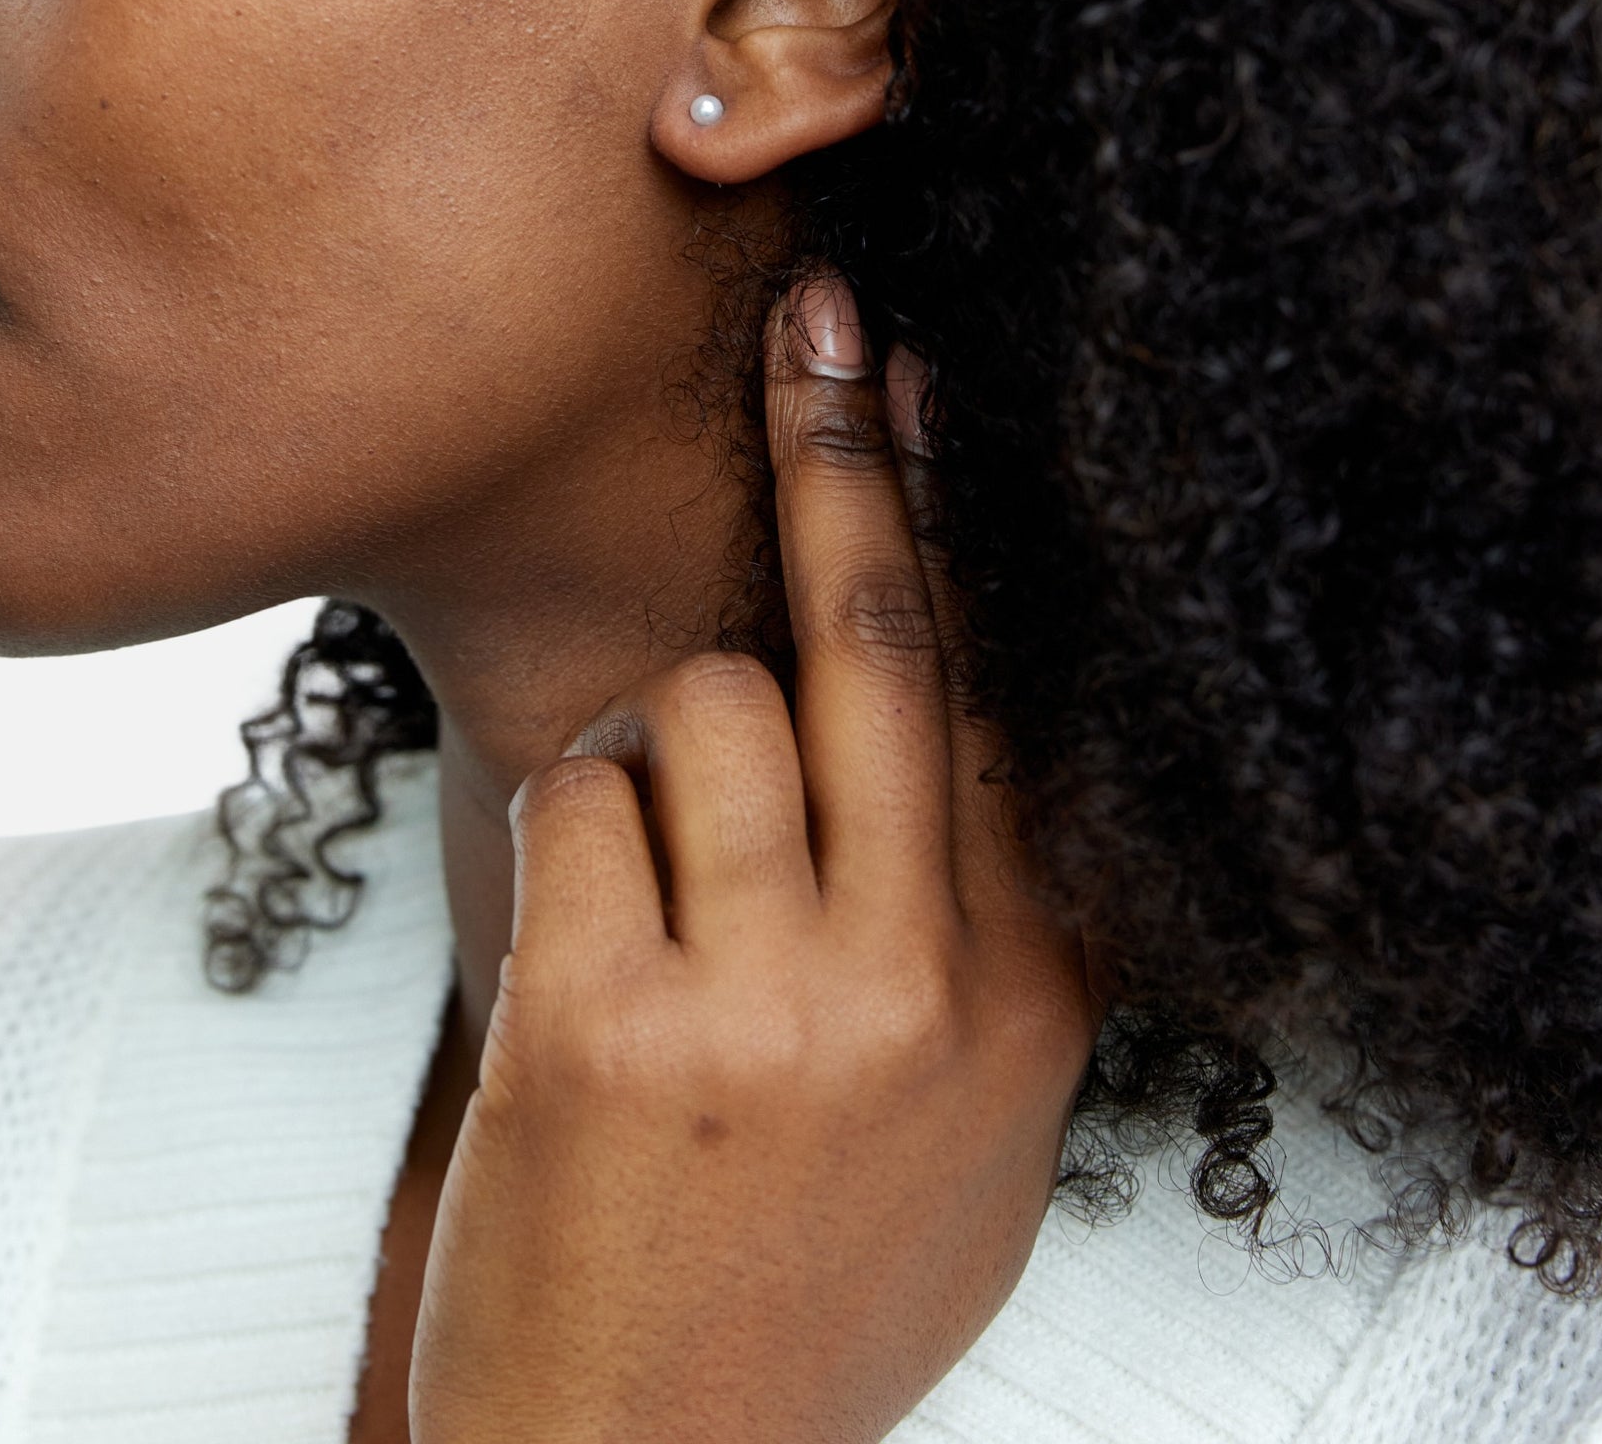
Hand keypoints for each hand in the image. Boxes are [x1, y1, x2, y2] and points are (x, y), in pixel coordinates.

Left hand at [409, 275, 1097, 1443]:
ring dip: (656, 736)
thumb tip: (961, 751)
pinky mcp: (609, 1017)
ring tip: (651, 848)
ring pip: (700, 703)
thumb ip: (988, 947)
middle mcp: (923, 979)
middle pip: (880, 640)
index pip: (1004, 694)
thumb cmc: (806, 1284)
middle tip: (822, 318)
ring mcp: (767, 998)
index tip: (933, 387)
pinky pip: (579, 794)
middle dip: (847, 451)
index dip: (964, 519)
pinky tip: (580, 937)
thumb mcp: (973, 1135)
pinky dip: (568, 824)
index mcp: (1033, 991)